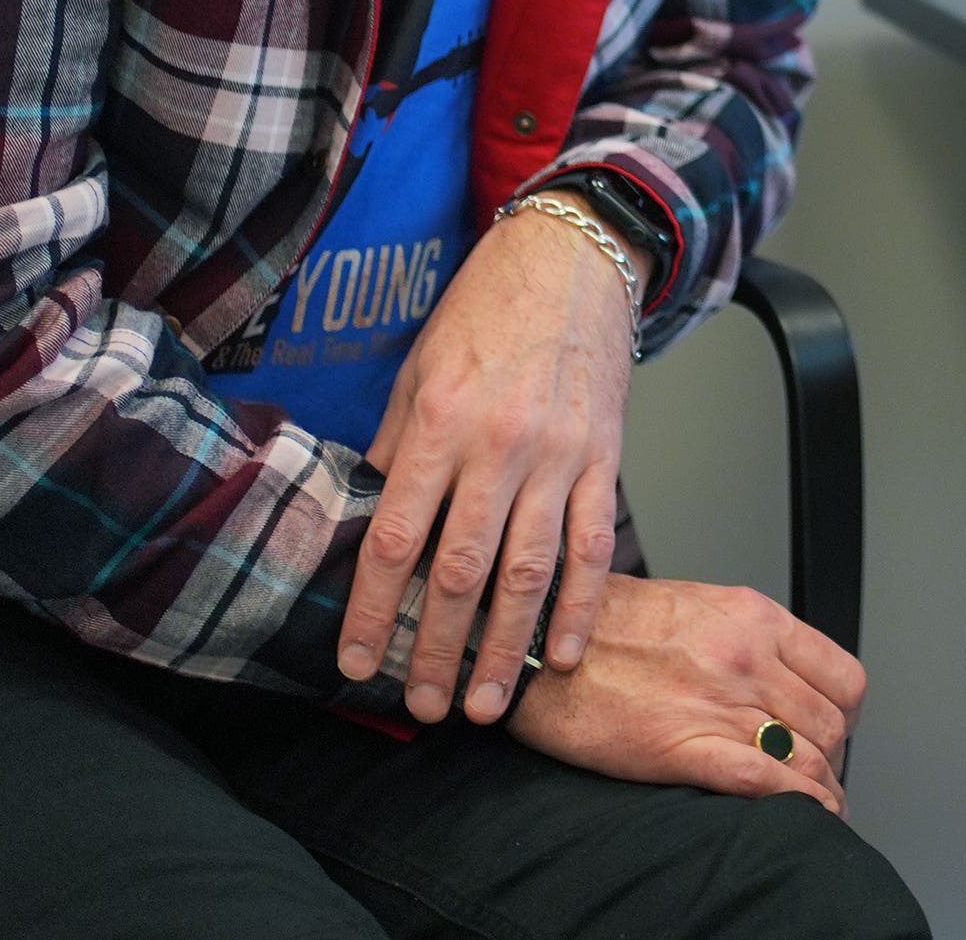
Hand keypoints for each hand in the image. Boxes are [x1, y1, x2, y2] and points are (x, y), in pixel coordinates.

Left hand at [338, 198, 639, 723]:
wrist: (572, 257)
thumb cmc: (486, 310)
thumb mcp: (419, 370)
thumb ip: (398, 448)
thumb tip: (375, 518)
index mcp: (440, 424)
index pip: (394, 539)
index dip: (373, 611)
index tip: (360, 663)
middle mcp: (499, 446)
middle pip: (460, 572)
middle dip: (439, 651)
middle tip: (425, 708)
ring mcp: (558, 455)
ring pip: (529, 573)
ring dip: (506, 649)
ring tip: (489, 706)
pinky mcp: (605, 456)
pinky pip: (593, 545)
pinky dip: (582, 606)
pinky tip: (566, 653)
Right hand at [508, 576, 865, 814]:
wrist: (540, 640)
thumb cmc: (603, 623)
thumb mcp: (694, 606)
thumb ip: (744, 637)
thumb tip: (779, 673)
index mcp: (753, 618)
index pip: (842, 676)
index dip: (846, 715)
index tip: (835, 732)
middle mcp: (747, 657)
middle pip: (831, 722)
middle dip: (834, 757)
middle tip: (820, 774)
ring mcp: (720, 702)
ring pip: (809, 755)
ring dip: (822, 788)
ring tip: (816, 804)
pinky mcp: (686, 747)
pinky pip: (769, 782)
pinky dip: (800, 804)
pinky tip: (806, 816)